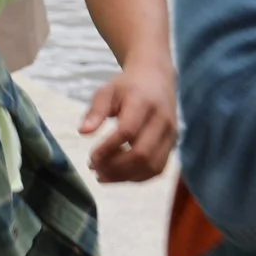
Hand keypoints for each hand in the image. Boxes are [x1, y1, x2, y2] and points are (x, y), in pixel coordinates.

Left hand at [79, 58, 177, 182]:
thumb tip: (82, 132)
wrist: (156, 78)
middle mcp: (162, 121)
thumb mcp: (106, 91)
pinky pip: (158, 168)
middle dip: (116, 168)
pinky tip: (119, 175)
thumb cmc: (126, 86)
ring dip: (126, 177)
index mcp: (143, 103)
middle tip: (93, 169)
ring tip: (102, 176)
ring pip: (153, 166)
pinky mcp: (173, 145)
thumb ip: (95, 111)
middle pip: (143, 154)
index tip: (91, 158)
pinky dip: (138, 177)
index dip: (108, 148)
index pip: (127, 131)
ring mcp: (171, 135)